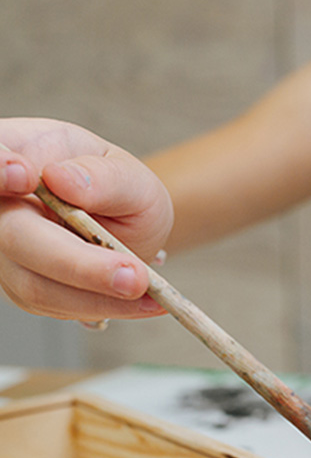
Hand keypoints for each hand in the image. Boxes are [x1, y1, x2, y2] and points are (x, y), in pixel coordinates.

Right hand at [0, 117, 171, 320]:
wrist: (122, 219)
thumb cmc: (117, 187)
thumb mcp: (127, 174)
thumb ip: (102, 176)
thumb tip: (62, 179)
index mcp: (17, 152)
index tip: (24, 176)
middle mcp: (0, 204)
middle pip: (14, 237)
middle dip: (77, 263)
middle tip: (134, 277)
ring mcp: (6, 249)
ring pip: (34, 283)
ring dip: (98, 295)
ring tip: (149, 291)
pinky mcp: (22, 285)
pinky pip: (55, 305)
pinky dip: (102, 305)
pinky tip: (138, 300)